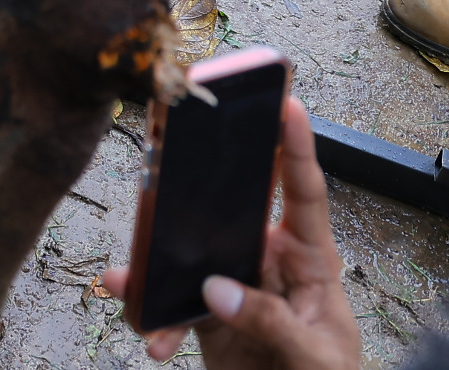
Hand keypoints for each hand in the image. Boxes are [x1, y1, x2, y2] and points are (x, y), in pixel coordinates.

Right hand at [103, 98, 359, 369]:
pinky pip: (170, 303)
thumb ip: (273, 322)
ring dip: (156, 264)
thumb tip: (215, 289)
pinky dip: (152, 316)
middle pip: (233, 208)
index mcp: (311, 263)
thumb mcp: (316, 359)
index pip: (305, 195)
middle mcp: (269, 263)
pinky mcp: (207, 317)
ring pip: (188, 255)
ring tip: (131, 277)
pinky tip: (149, 336)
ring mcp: (235, 288)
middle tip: (176, 150)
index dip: (297, 148)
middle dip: (200, 183)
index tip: (288, 104)